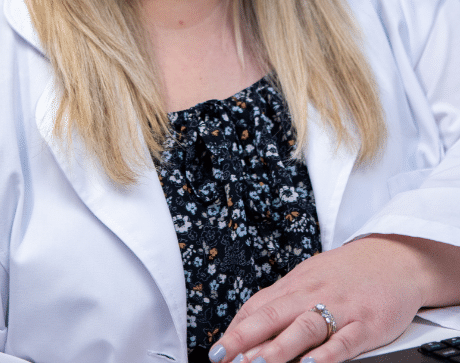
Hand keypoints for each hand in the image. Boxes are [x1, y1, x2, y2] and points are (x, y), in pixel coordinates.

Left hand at [208, 234, 459, 362]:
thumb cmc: (347, 273)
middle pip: (273, 316)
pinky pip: (344, 341)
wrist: (394, 258)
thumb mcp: (309, 278)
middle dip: (244, 338)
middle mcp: (313, 294)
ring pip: (304, 328)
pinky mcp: (366, 323)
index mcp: (296, 285)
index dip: (236, 329)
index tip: (218, 348)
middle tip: (224, 356)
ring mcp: (340, 308)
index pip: (259, 307)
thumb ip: (282, 301)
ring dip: (279, 348)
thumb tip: (246, 322)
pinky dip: (328, 354)